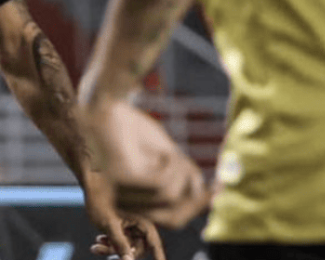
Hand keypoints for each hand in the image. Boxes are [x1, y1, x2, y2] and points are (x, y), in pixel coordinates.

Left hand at [80, 98, 210, 227]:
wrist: (106, 104)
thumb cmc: (134, 129)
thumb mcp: (167, 158)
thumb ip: (185, 179)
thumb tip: (209, 197)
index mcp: (130, 203)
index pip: (171, 220)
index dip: (196, 208)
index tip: (218, 192)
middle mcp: (121, 205)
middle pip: (172, 218)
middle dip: (195, 198)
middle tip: (213, 179)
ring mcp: (118, 194)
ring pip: (171, 198)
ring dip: (181, 172)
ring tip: (171, 151)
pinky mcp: (121, 180)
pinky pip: (162, 185)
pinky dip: (172, 166)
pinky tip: (165, 150)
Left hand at [81, 170, 164, 259]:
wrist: (92, 178)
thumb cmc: (100, 197)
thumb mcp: (108, 224)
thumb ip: (119, 243)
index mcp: (142, 221)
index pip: (154, 244)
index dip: (159, 257)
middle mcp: (138, 224)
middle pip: (135, 248)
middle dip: (119, 252)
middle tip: (100, 249)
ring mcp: (129, 224)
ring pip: (125, 245)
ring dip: (111, 248)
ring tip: (96, 245)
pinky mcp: (120, 223)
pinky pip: (119, 239)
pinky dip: (109, 241)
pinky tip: (98, 240)